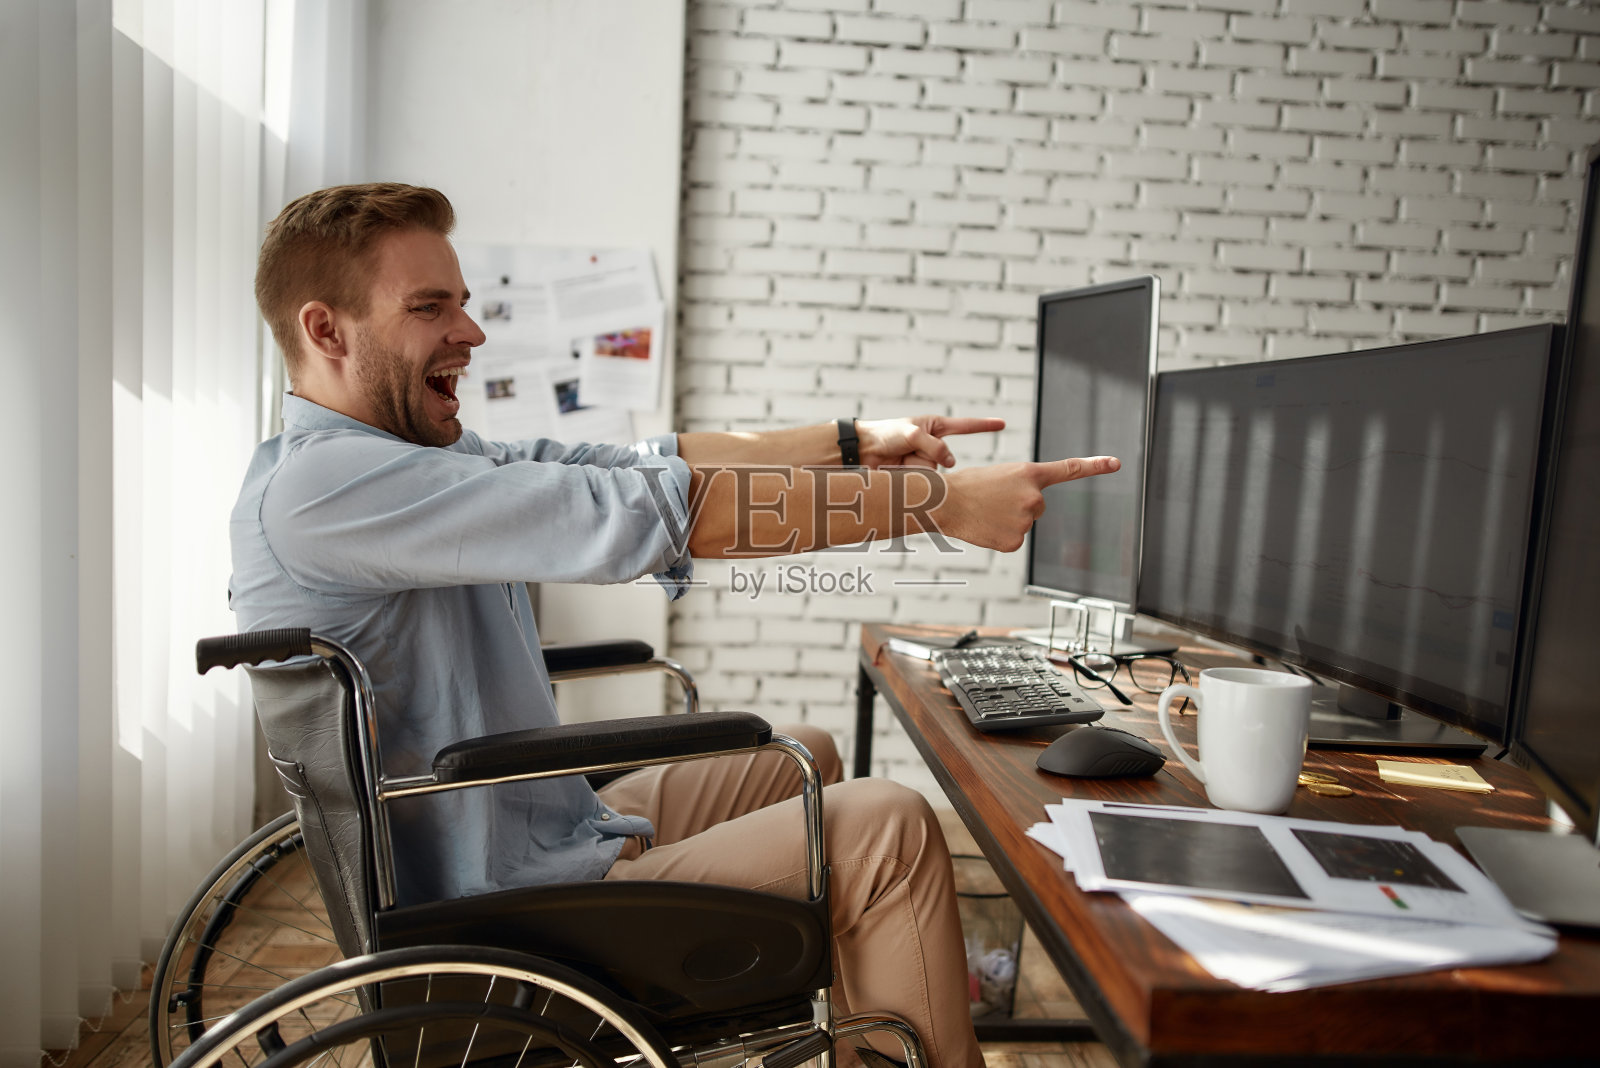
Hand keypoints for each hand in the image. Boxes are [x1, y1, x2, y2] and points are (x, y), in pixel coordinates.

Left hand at [856, 415, 1004, 469]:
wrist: (862, 452)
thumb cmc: (885, 435)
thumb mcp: (911, 433)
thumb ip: (933, 446)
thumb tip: (951, 463)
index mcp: (934, 428)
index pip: (965, 426)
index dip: (985, 426)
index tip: (1002, 423)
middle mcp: (933, 446)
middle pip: (945, 457)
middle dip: (930, 458)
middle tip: (906, 452)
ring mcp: (926, 463)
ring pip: (934, 473)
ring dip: (916, 470)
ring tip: (896, 463)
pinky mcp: (919, 477)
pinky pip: (925, 483)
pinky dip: (913, 480)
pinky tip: (897, 475)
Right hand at [930, 456, 1120, 551]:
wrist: (945, 502)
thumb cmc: (967, 486)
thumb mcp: (1000, 476)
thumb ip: (1022, 488)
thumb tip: (1028, 510)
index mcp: (1030, 473)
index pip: (1069, 469)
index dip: (1095, 466)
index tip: (1116, 463)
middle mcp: (1034, 496)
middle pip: (1037, 506)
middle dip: (1018, 505)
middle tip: (993, 500)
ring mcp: (1026, 521)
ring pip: (1024, 524)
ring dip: (1006, 520)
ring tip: (985, 511)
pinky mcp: (1015, 541)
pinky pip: (1013, 540)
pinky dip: (999, 536)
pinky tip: (985, 527)